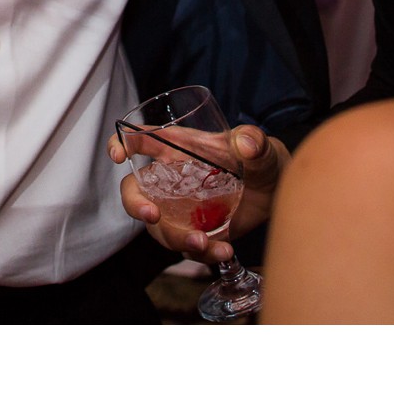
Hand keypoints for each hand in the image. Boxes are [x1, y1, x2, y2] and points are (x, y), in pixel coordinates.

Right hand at [108, 124, 289, 263]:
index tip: (118, 155)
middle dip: (135, 204)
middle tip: (151, 214)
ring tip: (203, 243)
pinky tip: (225, 251)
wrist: (274, 190)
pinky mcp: (195, 230)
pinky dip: (203, 254)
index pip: (140, 140)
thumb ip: (254, 141)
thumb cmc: (258, 158)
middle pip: (135, 191)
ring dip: (175, 238)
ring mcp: (179, 208)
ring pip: (159, 228)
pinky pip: (187, 247)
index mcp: (177, 148)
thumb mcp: (259, 146)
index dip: (121, 143)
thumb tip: (246, 144)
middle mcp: (170, 179)